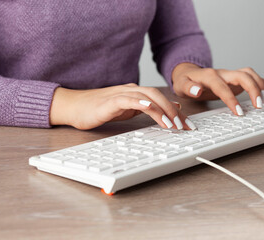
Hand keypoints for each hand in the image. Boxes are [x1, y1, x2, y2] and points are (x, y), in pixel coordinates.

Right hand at [49, 83, 195, 129]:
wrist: (75, 106)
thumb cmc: (100, 109)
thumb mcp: (129, 110)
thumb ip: (148, 108)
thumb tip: (169, 110)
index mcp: (136, 93)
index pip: (161, 99)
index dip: (177, 111)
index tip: (188, 125)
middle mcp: (131, 90)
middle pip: (158, 96)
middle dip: (174, 111)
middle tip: (185, 127)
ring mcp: (121, 94)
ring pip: (148, 97)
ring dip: (162, 110)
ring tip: (173, 125)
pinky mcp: (110, 101)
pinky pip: (129, 100)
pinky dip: (142, 103)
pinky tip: (151, 109)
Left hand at [172, 63, 263, 115]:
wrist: (188, 73)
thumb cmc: (185, 81)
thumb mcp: (181, 85)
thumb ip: (188, 88)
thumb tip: (197, 90)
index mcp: (209, 75)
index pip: (222, 86)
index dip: (231, 99)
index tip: (239, 112)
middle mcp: (222, 73)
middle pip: (242, 75)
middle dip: (252, 89)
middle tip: (259, 106)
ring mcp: (230, 74)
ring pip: (249, 74)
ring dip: (260, 85)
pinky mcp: (236, 78)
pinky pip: (252, 77)